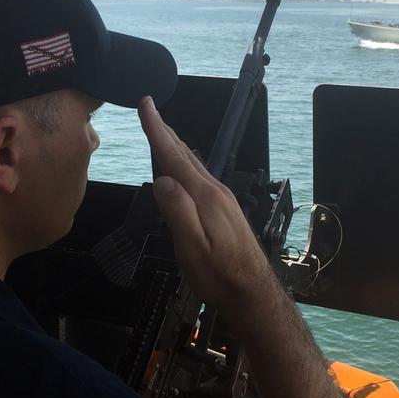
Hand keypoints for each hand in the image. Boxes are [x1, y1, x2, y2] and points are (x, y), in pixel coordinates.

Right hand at [137, 96, 274, 318]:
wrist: (253, 292)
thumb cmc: (220, 276)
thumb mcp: (193, 249)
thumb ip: (178, 213)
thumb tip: (162, 180)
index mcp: (204, 197)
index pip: (174, 157)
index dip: (157, 130)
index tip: (145, 105)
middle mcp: (215, 191)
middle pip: (185, 155)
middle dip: (165, 131)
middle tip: (149, 109)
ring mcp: (223, 199)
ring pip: (194, 165)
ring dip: (175, 146)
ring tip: (161, 132)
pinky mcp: (225, 209)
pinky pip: (200, 176)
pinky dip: (185, 163)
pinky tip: (183, 167)